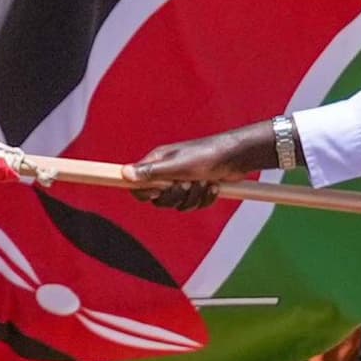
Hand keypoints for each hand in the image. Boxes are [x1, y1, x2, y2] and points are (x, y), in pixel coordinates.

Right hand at [129, 124, 277, 208]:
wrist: (237, 157)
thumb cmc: (206, 155)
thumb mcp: (177, 165)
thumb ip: (150, 172)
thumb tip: (124, 173)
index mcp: (157, 163)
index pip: (137, 184)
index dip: (145, 193)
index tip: (159, 191)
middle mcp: (167, 173)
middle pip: (159, 200)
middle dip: (176, 197)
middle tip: (187, 184)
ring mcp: (183, 181)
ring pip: (179, 205)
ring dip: (194, 198)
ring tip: (205, 182)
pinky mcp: (197, 189)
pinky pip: (194, 205)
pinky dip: (205, 199)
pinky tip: (214, 186)